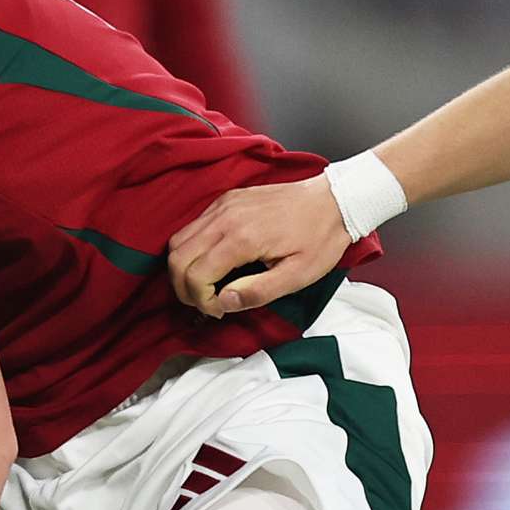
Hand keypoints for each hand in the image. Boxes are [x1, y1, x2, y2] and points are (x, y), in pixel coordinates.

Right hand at [166, 177, 350, 317]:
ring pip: (179, 240)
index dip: (200, 300)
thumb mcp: (297, 276)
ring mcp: (223, 205)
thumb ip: (257, 292)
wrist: (333, 201)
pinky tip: (213, 262)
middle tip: (206, 303)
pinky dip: (192, 248)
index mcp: (242, 238)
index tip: (219, 310)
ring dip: (184, 268)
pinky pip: (193, 226)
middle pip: (176, 257)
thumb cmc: (319, 239)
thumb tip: (224, 303)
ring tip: (206, 286)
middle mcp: (225, 217)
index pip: (194, 274)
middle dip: (184, 288)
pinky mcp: (226, 199)